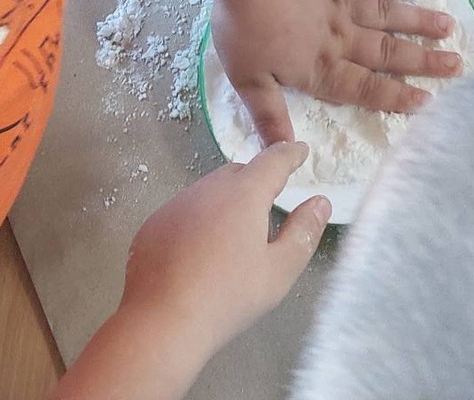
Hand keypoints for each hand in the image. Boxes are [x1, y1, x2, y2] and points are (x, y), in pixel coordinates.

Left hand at [116, 144, 329, 370]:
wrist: (160, 322)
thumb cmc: (227, 298)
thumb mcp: (278, 271)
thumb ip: (303, 232)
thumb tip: (320, 202)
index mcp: (244, 194)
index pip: (273, 161)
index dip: (290, 155)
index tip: (300, 150)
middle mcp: (208, 189)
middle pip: (238, 174)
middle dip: (256, 183)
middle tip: (266, 208)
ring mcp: (176, 205)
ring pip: (208, 193)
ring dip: (225, 204)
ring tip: (231, 241)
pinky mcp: (153, 225)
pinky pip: (184, 213)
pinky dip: (198, 222)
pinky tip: (197, 256)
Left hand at [211, 0, 459, 145]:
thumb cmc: (245, 26)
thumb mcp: (249, 81)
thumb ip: (270, 117)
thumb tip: (285, 157)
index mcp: (321, 66)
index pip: (364, 88)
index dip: (396, 97)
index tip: (430, 102)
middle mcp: (339, 36)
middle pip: (385, 52)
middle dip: (422, 61)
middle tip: (457, 64)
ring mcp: (339, 0)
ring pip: (384, 14)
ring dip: (416, 20)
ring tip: (448, 25)